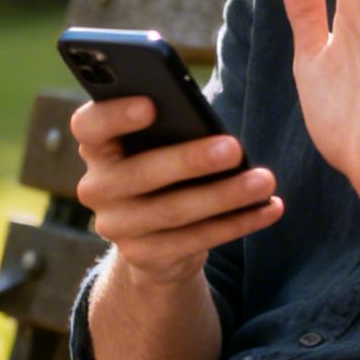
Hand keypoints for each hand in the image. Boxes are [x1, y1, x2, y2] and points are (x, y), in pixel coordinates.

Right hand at [71, 96, 282, 282]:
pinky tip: (270, 207)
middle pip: (140, 173)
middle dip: (191, 160)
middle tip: (235, 148)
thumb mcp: (161, 143)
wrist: (155, 235)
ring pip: (173, 211)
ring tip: (264, 180)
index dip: (115, 115)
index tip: (151, 103)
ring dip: (225, 196)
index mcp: (98, 146)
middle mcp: (97, 187)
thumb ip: (172, 126)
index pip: (90, 126)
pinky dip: (238, 223)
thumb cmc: (167, 165)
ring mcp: (117, 226)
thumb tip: (208, 121)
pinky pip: (195, 240)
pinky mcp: (144, 256)